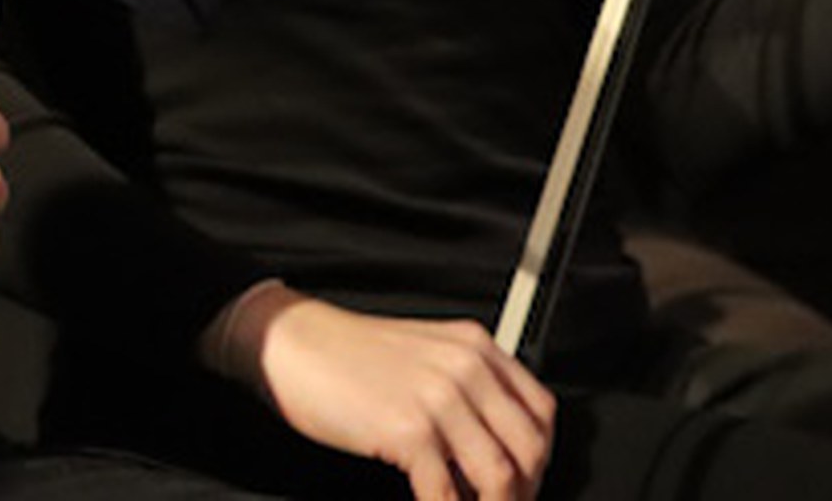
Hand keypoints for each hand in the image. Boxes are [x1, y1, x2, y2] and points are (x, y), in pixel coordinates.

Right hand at [213, 284, 554, 500]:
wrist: (291, 344)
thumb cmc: (347, 356)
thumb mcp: (423, 356)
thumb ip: (465, 390)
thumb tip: (490, 448)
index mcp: (475, 347)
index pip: (540, 411)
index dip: (540, 459)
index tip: (525, 483)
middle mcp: (466, 368)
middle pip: (529, 448)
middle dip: (522, 492)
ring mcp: (439, 398)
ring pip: (500, 475)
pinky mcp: (408, 429)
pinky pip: (446, 492)